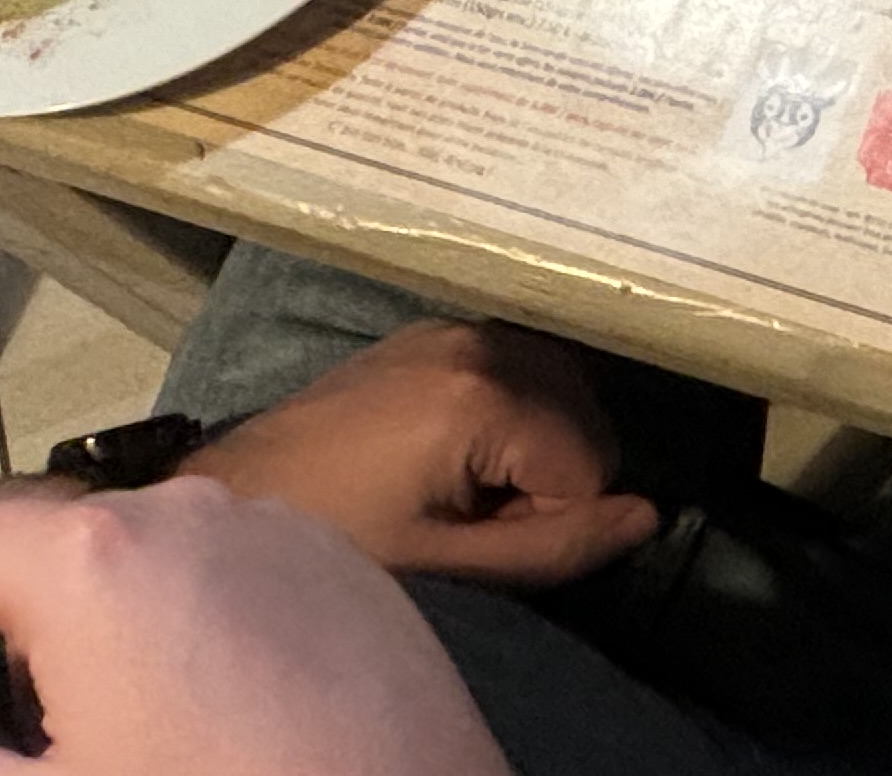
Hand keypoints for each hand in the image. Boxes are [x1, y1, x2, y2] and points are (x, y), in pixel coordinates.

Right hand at [0, 480, 511, 775]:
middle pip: (64, 553)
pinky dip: (218, 633)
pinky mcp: (369, 579)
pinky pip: (255, 580)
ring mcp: (297, 537)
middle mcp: (201, 512)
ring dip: (125, 631)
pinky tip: (228, 733)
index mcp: (97, 556)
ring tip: (133, 745)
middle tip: (30, 746)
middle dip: (27, 634)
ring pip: (164, 563)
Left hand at [188, 319, 658, 587]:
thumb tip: (649, 514)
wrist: (242, 495)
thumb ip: (555, 546)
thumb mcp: (450, 566)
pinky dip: (517, 409)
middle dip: (553, 476)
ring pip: (563, 386)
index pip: (593, 462)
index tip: (485, 538)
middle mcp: (482, 341)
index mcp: (485, 393)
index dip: (554, 517)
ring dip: (539, 442)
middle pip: (588, 415)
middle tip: (475, 518)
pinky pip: (521, 364)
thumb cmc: (340, 540)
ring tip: (465, 487)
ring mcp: (457, 326)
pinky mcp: (434, 330)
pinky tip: (459, 451)